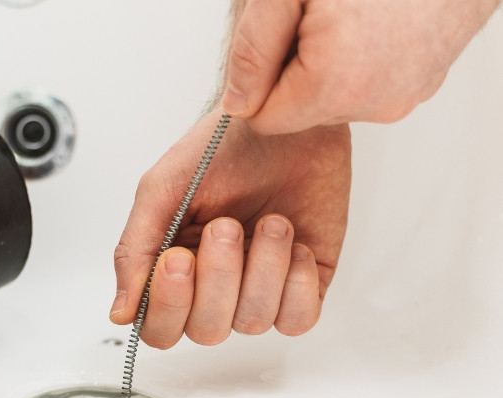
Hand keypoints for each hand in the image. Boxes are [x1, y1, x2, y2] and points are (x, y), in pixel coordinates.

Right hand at [110, 112, 350, 347]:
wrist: (284, 119)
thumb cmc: (221, 147)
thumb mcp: (161, 191)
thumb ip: (134, 252)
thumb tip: (120, 313)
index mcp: (173, 270)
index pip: (159, 328)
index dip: (168, 305)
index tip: (178, 258)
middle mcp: (214, 287)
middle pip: (206, 331)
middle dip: (218, 278)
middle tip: (226, 226)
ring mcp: (259, 288)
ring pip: (252, 322)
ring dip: (262, 267)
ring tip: (270, 222)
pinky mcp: (302, 283)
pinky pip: (298, 320)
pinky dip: (295, 283)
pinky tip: (293, 243)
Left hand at [223, 0, 500, 133]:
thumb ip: (253, 52)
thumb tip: (237, 102)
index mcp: (335, 84)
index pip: (264, 120)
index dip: (260, 78)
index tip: (278, 38)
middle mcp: (374, 103)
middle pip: (300, 112)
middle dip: (294, 70)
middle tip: (313, 19)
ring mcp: (402, 97)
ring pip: (333, 100)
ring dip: (325, 65)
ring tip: (347, 16)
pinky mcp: (421, 86)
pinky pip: (367, 87)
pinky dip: (358, 61)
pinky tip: (370, 23)